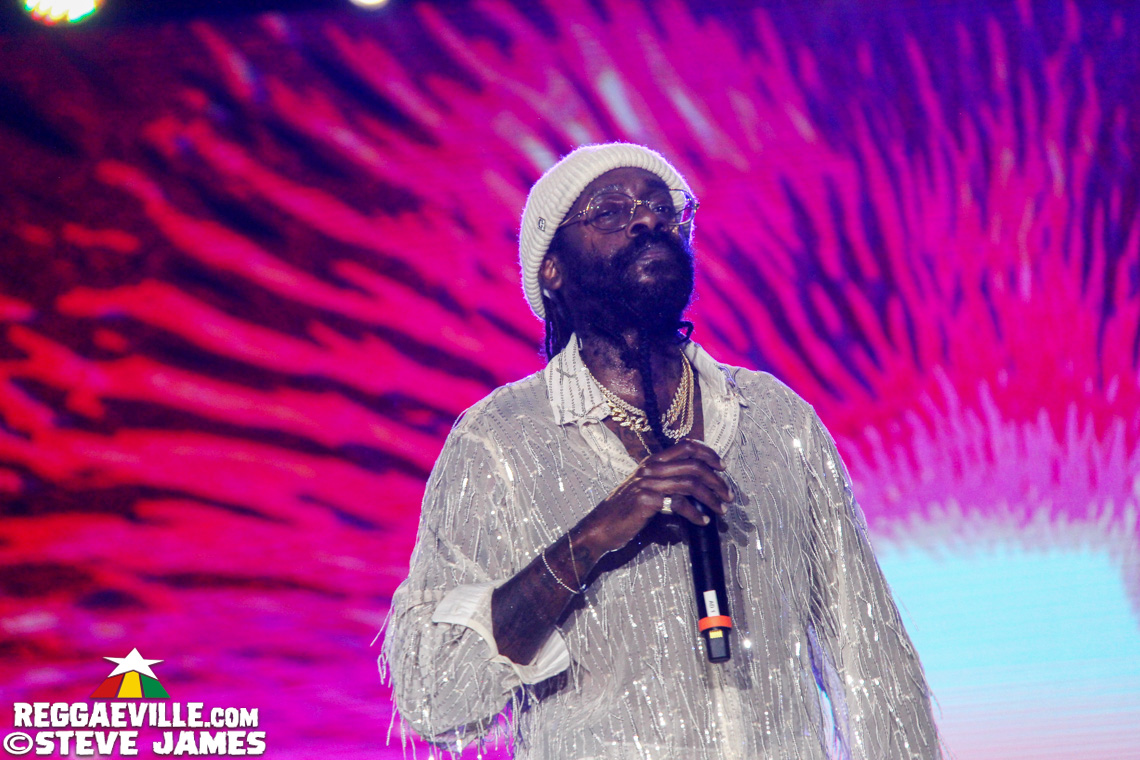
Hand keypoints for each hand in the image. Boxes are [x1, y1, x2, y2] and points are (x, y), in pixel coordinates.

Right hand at [578, 439, 731, 556]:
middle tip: (728, 495)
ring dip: (711, 498)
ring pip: (691, 484)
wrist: (601, 526)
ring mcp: (648, 483)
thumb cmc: (626, 509)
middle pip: (694, 465)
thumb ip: (668, 481)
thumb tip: (697, 485)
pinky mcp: (646, 501)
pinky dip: (695, 514)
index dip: (709, 453)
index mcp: (653, 460)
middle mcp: (651, 467)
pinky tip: (702, 521)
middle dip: (717, 480)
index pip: (686, 445)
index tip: (722, 467)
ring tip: (721, 510)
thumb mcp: (646, 488)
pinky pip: (679, 504)